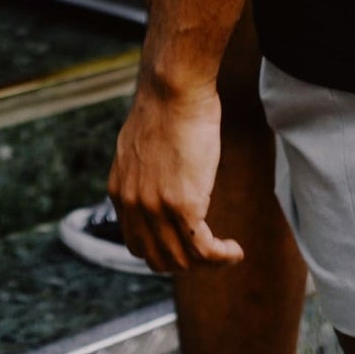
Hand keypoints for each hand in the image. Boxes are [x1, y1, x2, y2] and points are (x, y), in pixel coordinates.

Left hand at [110, 75, 243, 272]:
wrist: (173, 89)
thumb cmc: (167, 105)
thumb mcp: (141, 144)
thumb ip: (143, 170)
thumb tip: (157, 173)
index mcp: (119, 192)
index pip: (137, 243)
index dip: (163, 251)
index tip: (186, 244)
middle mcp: (133, 207)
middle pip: (158, 259)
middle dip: (186, 263)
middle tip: (209, 253)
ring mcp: (157, 209)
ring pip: (183, 259)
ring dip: (207, 264)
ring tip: (227, 254)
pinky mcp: (184, 206)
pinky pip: (203, 249)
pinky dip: (221, 257)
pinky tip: (235, 251)